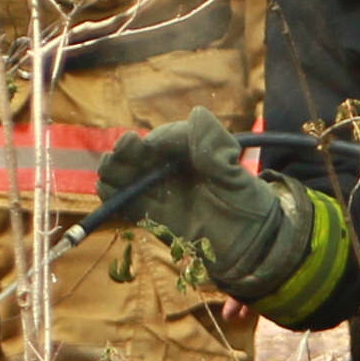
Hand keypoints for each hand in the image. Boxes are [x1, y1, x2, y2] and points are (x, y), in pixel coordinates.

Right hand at [95, 113, 308, 297]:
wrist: (253, 247)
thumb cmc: (249, 206)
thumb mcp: (235, 176)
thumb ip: (215, 149)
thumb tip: (196, 113)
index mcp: (195, 151)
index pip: (171, 138)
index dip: (159, 140)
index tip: (151, 145)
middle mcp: (174, 167)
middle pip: (144, 154)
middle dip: (130, 150)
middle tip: (126, 148)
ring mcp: (162, 190)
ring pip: (130, 176)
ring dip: (117, 170)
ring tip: (110, 167)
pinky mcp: (153, 215)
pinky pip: (128, 203)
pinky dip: (114, 196)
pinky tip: (107, 189)